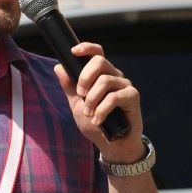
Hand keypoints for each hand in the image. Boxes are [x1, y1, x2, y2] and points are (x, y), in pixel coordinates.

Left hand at [54, 42, 144, 162]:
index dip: (86, 48)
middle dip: (85, 77)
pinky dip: (102, 109)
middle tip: (80, 94)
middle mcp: (114, 75)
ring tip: (89, 114)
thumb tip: (58, 67)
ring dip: (92, 99)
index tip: (74, 52)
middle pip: (99, 61)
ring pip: (104, 81)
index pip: (96, 53)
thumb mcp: (77, 105)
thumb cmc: (96, 123)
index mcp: (101, 74)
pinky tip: (98, 120)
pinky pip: (114, 97)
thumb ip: (69, 87)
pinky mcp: (132, 96)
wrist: (113, 144)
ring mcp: (124, 85)